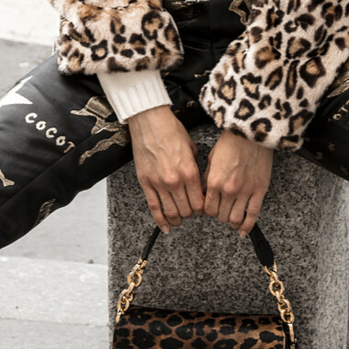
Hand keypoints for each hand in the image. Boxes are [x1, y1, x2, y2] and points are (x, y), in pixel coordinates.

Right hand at [127, 107, 202, 230]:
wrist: (150, 122)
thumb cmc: (171, 130)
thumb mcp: (192, 148)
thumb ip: (195, 167)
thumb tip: (197, 181)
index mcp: (190, 172)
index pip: (200, 202)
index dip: (203, 210)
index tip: (203, 209)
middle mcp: (175, 181)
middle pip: (186, 210)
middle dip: (190, 214)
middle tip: (191, 213)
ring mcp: (159, 183)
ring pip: (171, 212)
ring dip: (177, 219)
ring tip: (179, 220)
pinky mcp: (146, 183)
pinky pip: (154, 207)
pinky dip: (160, 220)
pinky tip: (165, 227)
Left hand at [201, 131, 273, 235]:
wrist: (251, 132)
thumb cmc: (231, 142)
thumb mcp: (211, 159)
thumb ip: (207, 180)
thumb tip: (203, 194)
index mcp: (214, 182)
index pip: (207, 209)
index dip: (207, 212)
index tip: (209, 210)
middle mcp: (228, 190)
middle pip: (221, 216)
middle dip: (220, 216)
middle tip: (221, 212)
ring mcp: (245, 192)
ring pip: (236, 218)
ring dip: (232, 222)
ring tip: (232, 220)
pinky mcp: (259, 190)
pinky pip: (253, 214)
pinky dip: (248, 226)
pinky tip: (243, 231)